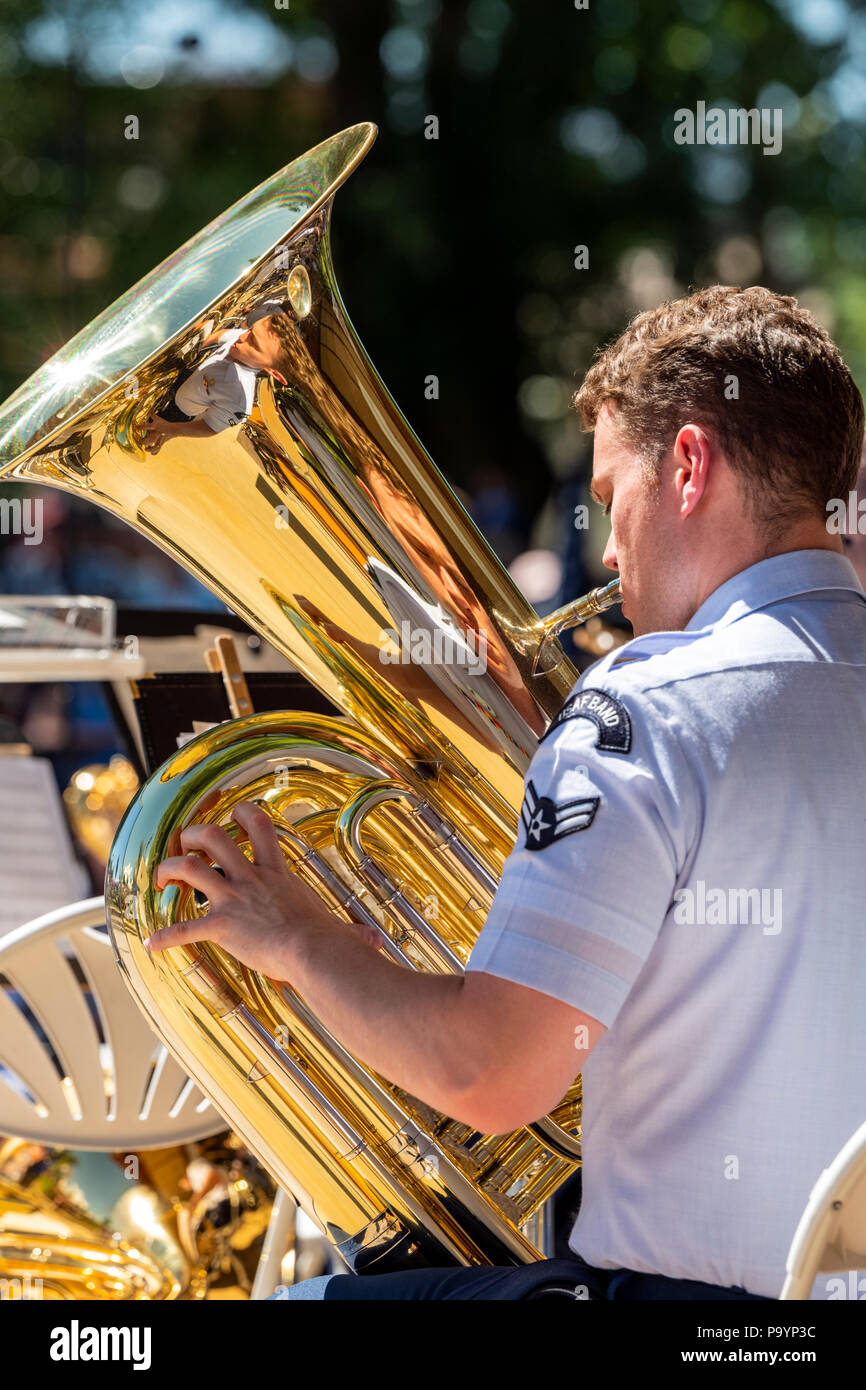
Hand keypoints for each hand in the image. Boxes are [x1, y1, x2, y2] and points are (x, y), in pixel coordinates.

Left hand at [142, 414, 173, 454]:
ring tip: (146, 449)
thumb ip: (153, 416)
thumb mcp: (158, 419)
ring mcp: (160, 439)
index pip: (148, 426)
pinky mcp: (162, 443)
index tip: (136, 428)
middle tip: (141, 441)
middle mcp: (157, 433)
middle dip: (145, 441)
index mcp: (156, 427)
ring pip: (156, 446)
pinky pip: (159, 449)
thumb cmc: (164, 424)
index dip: (142, 427)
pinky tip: (152, 454)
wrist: (175, 429)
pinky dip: (155, 452)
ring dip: (151, 449)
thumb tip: (149, 411)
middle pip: (151, 439)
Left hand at [147, 801, 379, 977]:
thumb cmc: (330, 942)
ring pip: (190, 868)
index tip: (232, 814)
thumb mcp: (342, 930)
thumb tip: (376, 942)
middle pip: (214, 838)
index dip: (242, 813)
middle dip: (194, 835)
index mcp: (277, 873)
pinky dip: (165, 937)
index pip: (259, 826)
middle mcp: (251, 879)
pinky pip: (185, 929)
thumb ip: (354, 933)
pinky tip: (151, 945)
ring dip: (170, 869)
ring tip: (162, 877)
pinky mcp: (221, 926)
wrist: (314, 953)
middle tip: (186, 843)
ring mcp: (233, 900)